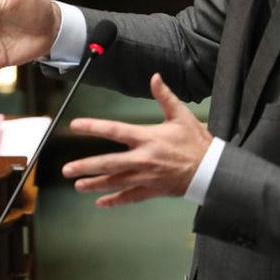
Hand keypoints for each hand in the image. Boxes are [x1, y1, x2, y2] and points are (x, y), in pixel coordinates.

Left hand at [62, 73, 212, 206]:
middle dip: (85, 167)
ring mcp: (146, 177)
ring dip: (94, 184)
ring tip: (78, 185)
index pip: (114, 130)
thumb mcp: (181, 116)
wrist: (212, 170)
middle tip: (67, 170)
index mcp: (147, 138)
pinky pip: (129, 197)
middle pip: (108, 163)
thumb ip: (164, 96)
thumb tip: (155, 77)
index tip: (75, 125)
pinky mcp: (152, 191)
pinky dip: (114, 201)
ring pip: (115, 183)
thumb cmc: (196, 142)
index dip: (93, 127)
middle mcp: (143, 159)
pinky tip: (100, 202)